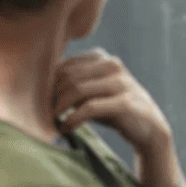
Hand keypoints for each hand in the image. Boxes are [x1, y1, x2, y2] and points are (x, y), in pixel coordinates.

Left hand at [53, 49, 170, 152]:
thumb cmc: (114, 109)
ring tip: (54, 121)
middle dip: (52, 97)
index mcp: (103, 58)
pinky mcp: (126, 102)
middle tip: (46, 114)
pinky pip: (90, 108)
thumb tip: (37, 84)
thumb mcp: (93, 92)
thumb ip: (73, 83)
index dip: (48, 84)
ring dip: (59, 108)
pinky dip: (73, 119)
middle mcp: (113, 65)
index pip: (64, 65)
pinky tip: (66, 128)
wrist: (149, 128)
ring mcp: (122, 82)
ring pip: (76, 90)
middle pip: (68, 77)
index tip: (42, 102)